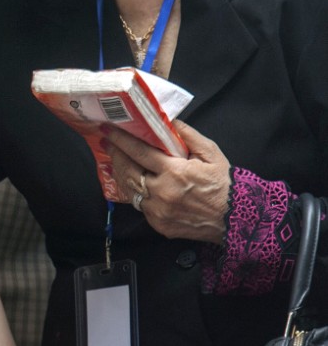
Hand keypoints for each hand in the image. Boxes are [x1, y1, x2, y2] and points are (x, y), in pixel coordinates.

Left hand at [103, 120, 229, 243]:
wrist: (237, 219)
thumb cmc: (224, 183)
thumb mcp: (211, 153)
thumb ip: (188, 135)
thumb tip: (168, 121)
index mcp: (174, 172)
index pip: (138, 152)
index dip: (121, 140)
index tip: (108, 131)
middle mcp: (162, 192)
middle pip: (128, 171)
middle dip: (115, 155)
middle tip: (108, 144)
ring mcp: (158, 211)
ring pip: (130, 190)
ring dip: (121, 174)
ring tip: (117, 161)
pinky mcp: (159, 224)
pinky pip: (141, 206)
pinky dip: (137, 193)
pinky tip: (135, 183)